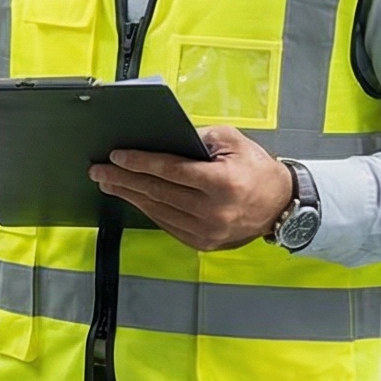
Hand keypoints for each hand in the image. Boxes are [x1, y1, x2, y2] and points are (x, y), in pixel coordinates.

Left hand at [90, 126, 293, 251]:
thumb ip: (198, 137)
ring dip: (129, 196)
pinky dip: (148, 210)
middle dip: (124, 179)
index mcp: (221, 182)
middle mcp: (213, 210)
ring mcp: (207, 230)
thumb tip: (162, 139)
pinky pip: (167, 224)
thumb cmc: (257, 170)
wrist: (281, 205)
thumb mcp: (233, 141)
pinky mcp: (203, 243)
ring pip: (158, 210)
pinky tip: (134, 199)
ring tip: (109, 183)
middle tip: (100, 171)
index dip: (140, 162)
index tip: (117, 156)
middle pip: (157, 192)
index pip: (170, 170)